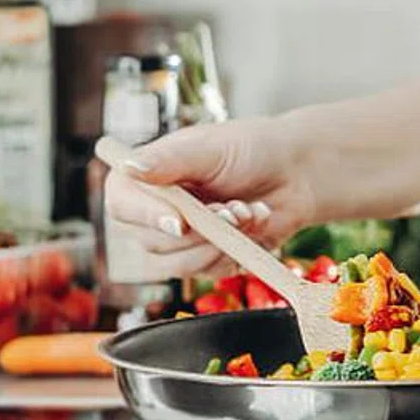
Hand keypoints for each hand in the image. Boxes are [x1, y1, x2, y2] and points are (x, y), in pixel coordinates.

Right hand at [104, 117, 324, 277]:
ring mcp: (180, 238)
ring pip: (179, 264)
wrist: (297, 172)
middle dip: (200, 231)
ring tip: (247, 212)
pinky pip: (209, 271)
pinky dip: (237, 251)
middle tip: (233, 209)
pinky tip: (255, 223)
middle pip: (151, 243)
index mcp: (147, 176)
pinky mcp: (206, 257)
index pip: (122, 204)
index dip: (146, 217)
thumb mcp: (212, 147)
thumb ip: (170, 159)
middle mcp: (156, 209)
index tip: (180, 222)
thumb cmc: (253, 149)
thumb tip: (128, 166)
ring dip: (220, 242)